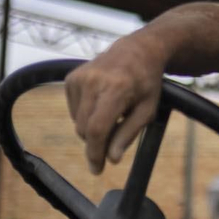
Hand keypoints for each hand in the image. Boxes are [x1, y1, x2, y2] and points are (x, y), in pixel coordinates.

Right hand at [64, 35, 167, 173]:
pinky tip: (102, 102)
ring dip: (92, 127)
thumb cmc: (147, 82)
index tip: (98, 168)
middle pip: (84, 129)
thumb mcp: (147, 109)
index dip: (95, 153)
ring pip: (77, 122)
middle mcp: (93, 81)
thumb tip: (112, 158)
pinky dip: (86, 114)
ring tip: (113, 113)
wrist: (138, 50)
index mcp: (116, 89)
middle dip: (97, 142)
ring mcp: (79, 77)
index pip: (97, 129)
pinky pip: (73, 110)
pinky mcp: (71, 78)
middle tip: (113, 143)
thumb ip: (129, 134)